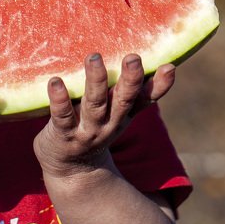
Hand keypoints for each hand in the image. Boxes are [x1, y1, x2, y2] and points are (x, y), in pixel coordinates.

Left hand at [33, 54, 175, 178]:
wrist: (72, 169)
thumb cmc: (95, 127)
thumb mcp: (117, 113)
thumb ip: (129, 89)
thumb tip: (144, 54)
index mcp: (124, 114)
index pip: (145, 98)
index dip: (159, 85)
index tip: (169, 67)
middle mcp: (109, 123)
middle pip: (123, 100)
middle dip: (130, 80)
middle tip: (133, 58)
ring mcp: (86, 130)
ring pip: (94, 105)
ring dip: (95, 81)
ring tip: (94, 58)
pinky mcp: (62, 134)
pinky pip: (61, 116)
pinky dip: (59, 99)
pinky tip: (55, 82)